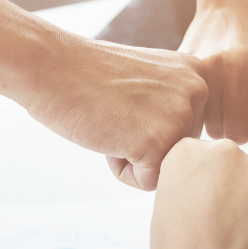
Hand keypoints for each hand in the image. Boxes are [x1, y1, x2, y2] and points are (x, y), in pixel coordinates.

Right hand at [25, 37, 207, 190]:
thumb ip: (172, 102)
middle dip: (144, 144)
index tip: (124, 102)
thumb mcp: (148, 80)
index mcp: (196, 74)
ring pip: (164, 168)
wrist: (50, 65)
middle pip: (180, 151)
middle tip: (114, 113)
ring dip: (132, 156)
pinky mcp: (158, 142)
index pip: (187, 129)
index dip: (149, 126)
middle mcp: (197, 92)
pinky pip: (146, 182)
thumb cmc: (87, 76)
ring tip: (111, 122)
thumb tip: (186, 148)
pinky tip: (106, 135)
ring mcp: (179, 116)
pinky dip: (120, 169)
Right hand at [133, 138, 247, 248]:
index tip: (197, 208)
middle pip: (230, 165)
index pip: (201, 159)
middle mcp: (222, 149)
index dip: (200, 187)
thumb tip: (203, 191)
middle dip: (227, 188)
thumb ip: (186, 184)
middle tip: (217, 222)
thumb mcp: (164, 203)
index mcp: (187, 150)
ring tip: (233, 233)